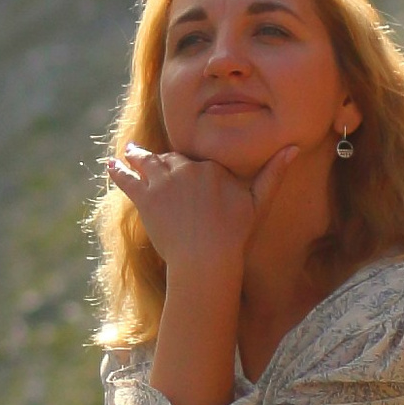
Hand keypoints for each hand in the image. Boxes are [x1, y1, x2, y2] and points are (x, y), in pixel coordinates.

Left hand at [105, 138, 300, 273]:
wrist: (206, 257)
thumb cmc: (235, 233)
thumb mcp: (258, 201)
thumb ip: (274, 173)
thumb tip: (295, 147)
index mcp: (209, 166)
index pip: (194, 160)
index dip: (187, 168)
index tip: (183, 171)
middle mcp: (185, 168)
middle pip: (169, 160)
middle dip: (160, 161)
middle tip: (148, 155)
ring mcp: (163, 181)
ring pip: (146, 162)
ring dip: (136, 156)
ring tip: (129, 152)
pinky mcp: (145, 197)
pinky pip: (126, 178)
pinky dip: (116, 170)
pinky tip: (108, 163)